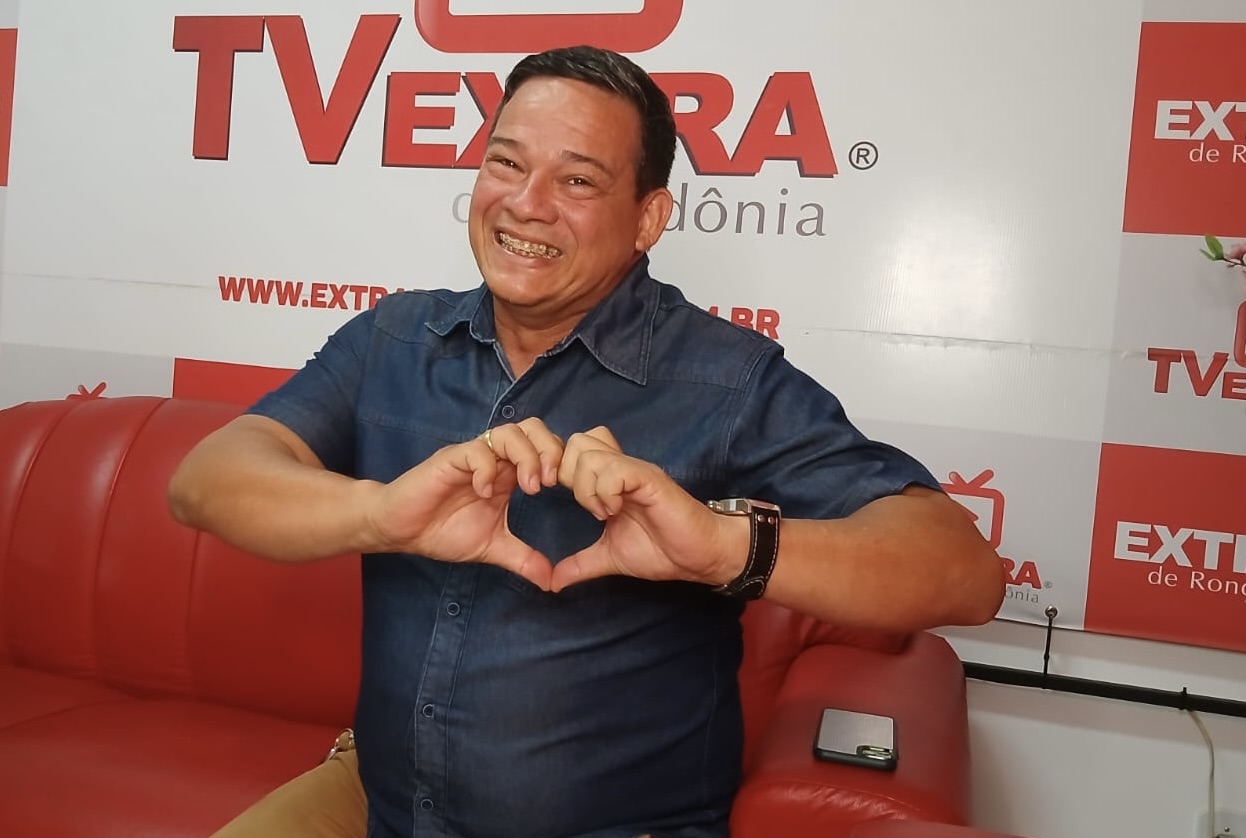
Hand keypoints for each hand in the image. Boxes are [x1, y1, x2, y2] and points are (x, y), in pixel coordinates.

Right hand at [365, 419, 563, 589]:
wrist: (401, 530)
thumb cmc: (443, 531)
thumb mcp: (493, 547)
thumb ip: (523, 559)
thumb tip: (552, 582)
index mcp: (509, 473)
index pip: (545, 447)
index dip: (561, 461)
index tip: (569, 492)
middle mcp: (494, 459)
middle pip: (533, 428)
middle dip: (549, 451)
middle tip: (551, 484)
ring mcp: (473, 456)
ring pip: (508, 432)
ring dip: (525, 457)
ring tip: (528, 487)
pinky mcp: (450, 460)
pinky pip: (476, 451)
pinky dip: (487, 469)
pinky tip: (486, 492)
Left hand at [549, 427, 748, 591]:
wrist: (700, 557)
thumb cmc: (661, 551)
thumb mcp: (610, 557)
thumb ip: (580, 564)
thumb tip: (552, 582)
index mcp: (609, 481)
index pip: (573, 450)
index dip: (559, 470)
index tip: (562, 502)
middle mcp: (621, 468)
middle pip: (577, 443)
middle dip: (568, 476)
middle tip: (581, 506)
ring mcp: (635, 471)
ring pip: (590, 454)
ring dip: (587, 487)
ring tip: (601, 513)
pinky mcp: (650, 479)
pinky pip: (615, 470)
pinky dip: (605, 491)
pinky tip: (613, 512)